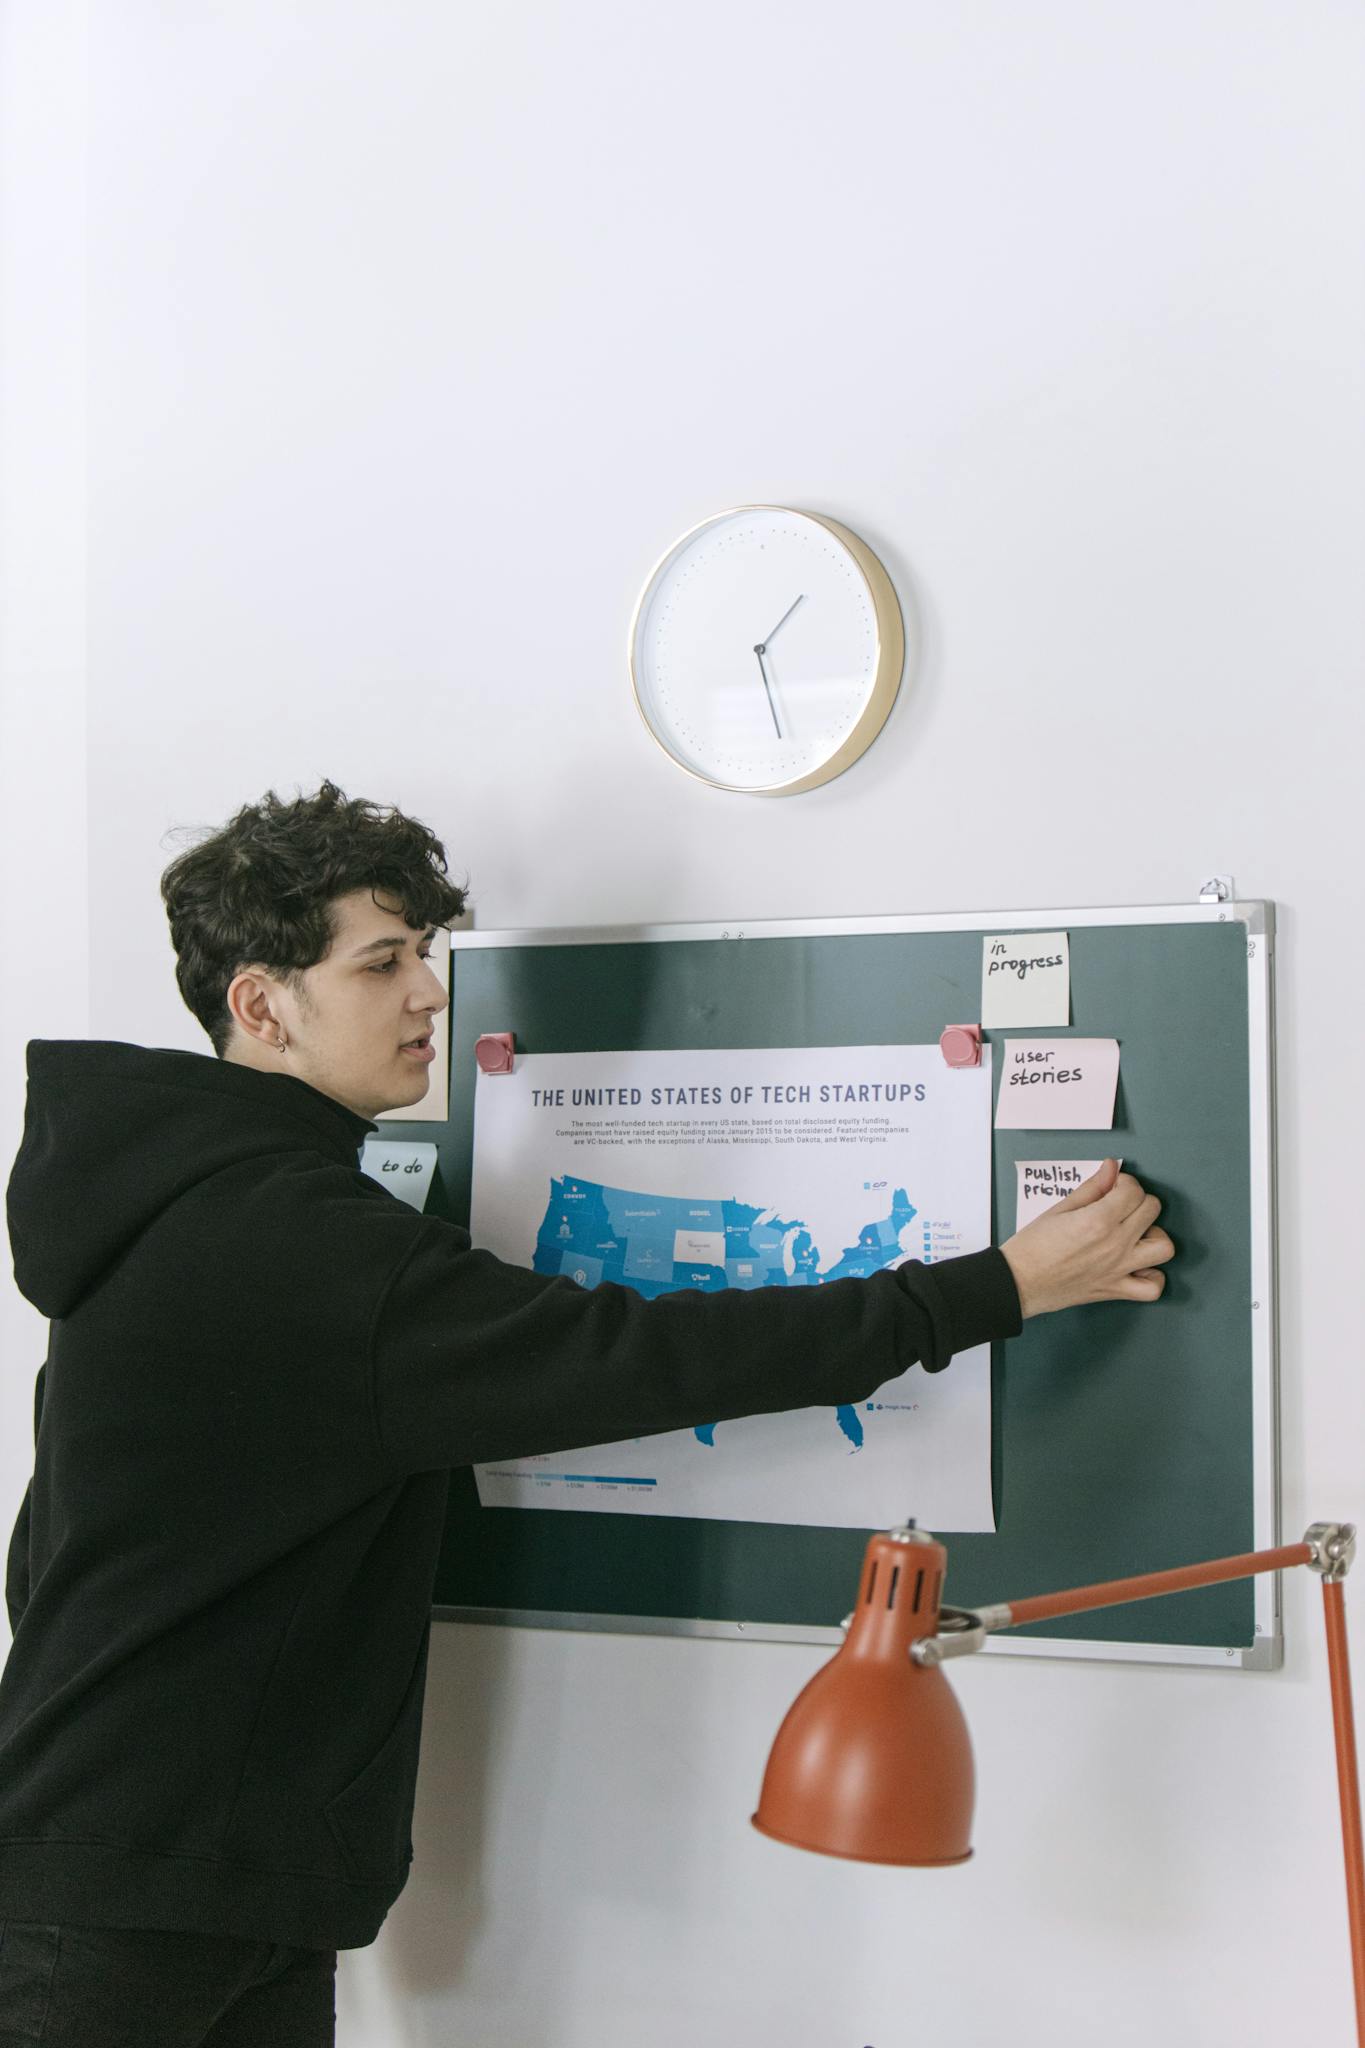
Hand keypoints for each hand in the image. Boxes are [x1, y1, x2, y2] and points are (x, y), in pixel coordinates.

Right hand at [1000, 1160, 1174, 1318]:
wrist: (1018, 1282)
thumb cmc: (1031, 1248)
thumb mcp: (1058, 1209)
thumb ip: (1091, 1188)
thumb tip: (1111, 1168)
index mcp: (1098, 1220)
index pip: (1133, 1190)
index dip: (1123, 1183)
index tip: (1113, 1188)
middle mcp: (1114, 1244)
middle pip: (1152, 1210)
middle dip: (1138, 1201)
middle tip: (1120, 1206)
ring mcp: (1119, 1268)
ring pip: (1163, 1247)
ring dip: (1154, 1236)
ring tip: (1135, 1234)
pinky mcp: (1115, 1289)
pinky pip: (1152, 1288)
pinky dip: (1152, 1276)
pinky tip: (1137, 1265)